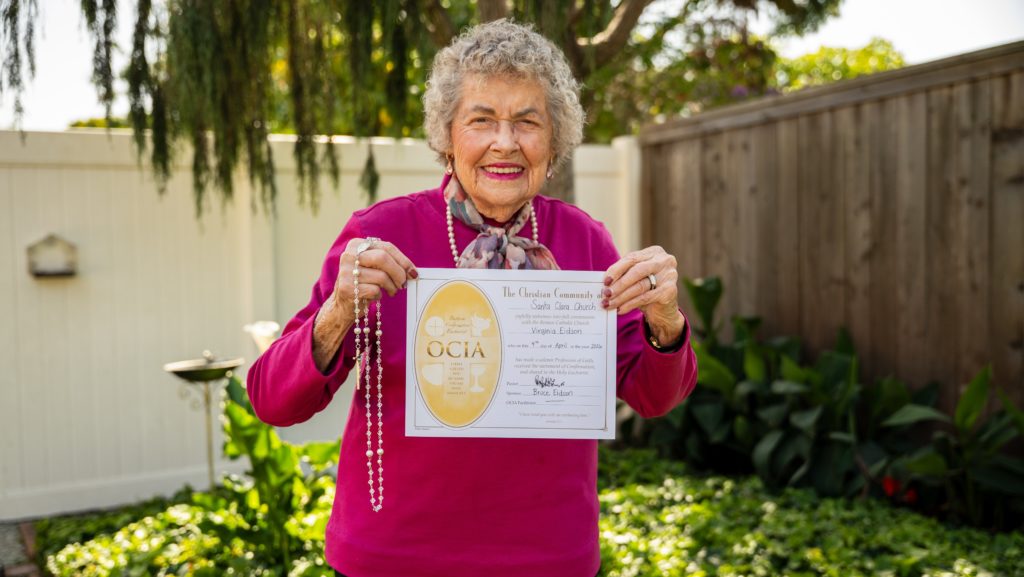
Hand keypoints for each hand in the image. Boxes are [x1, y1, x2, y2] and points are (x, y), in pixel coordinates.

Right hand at [312, 238, 416, 372]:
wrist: (342, 304)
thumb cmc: (364, 282)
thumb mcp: (373, 266)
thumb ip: (388, 262)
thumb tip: (412, 271)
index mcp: (356, 245)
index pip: (386, 247)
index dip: (403, 260)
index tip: (413, 272)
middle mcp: (349, 255)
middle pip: (383, 258)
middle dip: (399, 272)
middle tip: (404, 283)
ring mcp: (346, 272)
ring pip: (381, 276)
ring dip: (392, 287)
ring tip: (391, 291)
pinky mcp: (347, 288)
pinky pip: (375, 290)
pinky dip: (380, 295)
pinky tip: (376, 296)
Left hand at [603, 245, 685, 345]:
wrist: (664, 310)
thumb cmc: (647, 290)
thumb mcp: (636, 278)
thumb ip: (624, 275)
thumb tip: (604, 282)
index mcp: (654, 252)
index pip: (632, 258)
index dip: (616, 269)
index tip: (604, 281)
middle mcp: (664, 260)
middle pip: (636, 271)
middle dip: (619, 283)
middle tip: (605, 293)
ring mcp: (669, 275)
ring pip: (640, 286)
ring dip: (621, 296)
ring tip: (609, 304)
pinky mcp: (670, 291)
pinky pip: (645, 298)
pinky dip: (630, 304)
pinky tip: (620, 309)